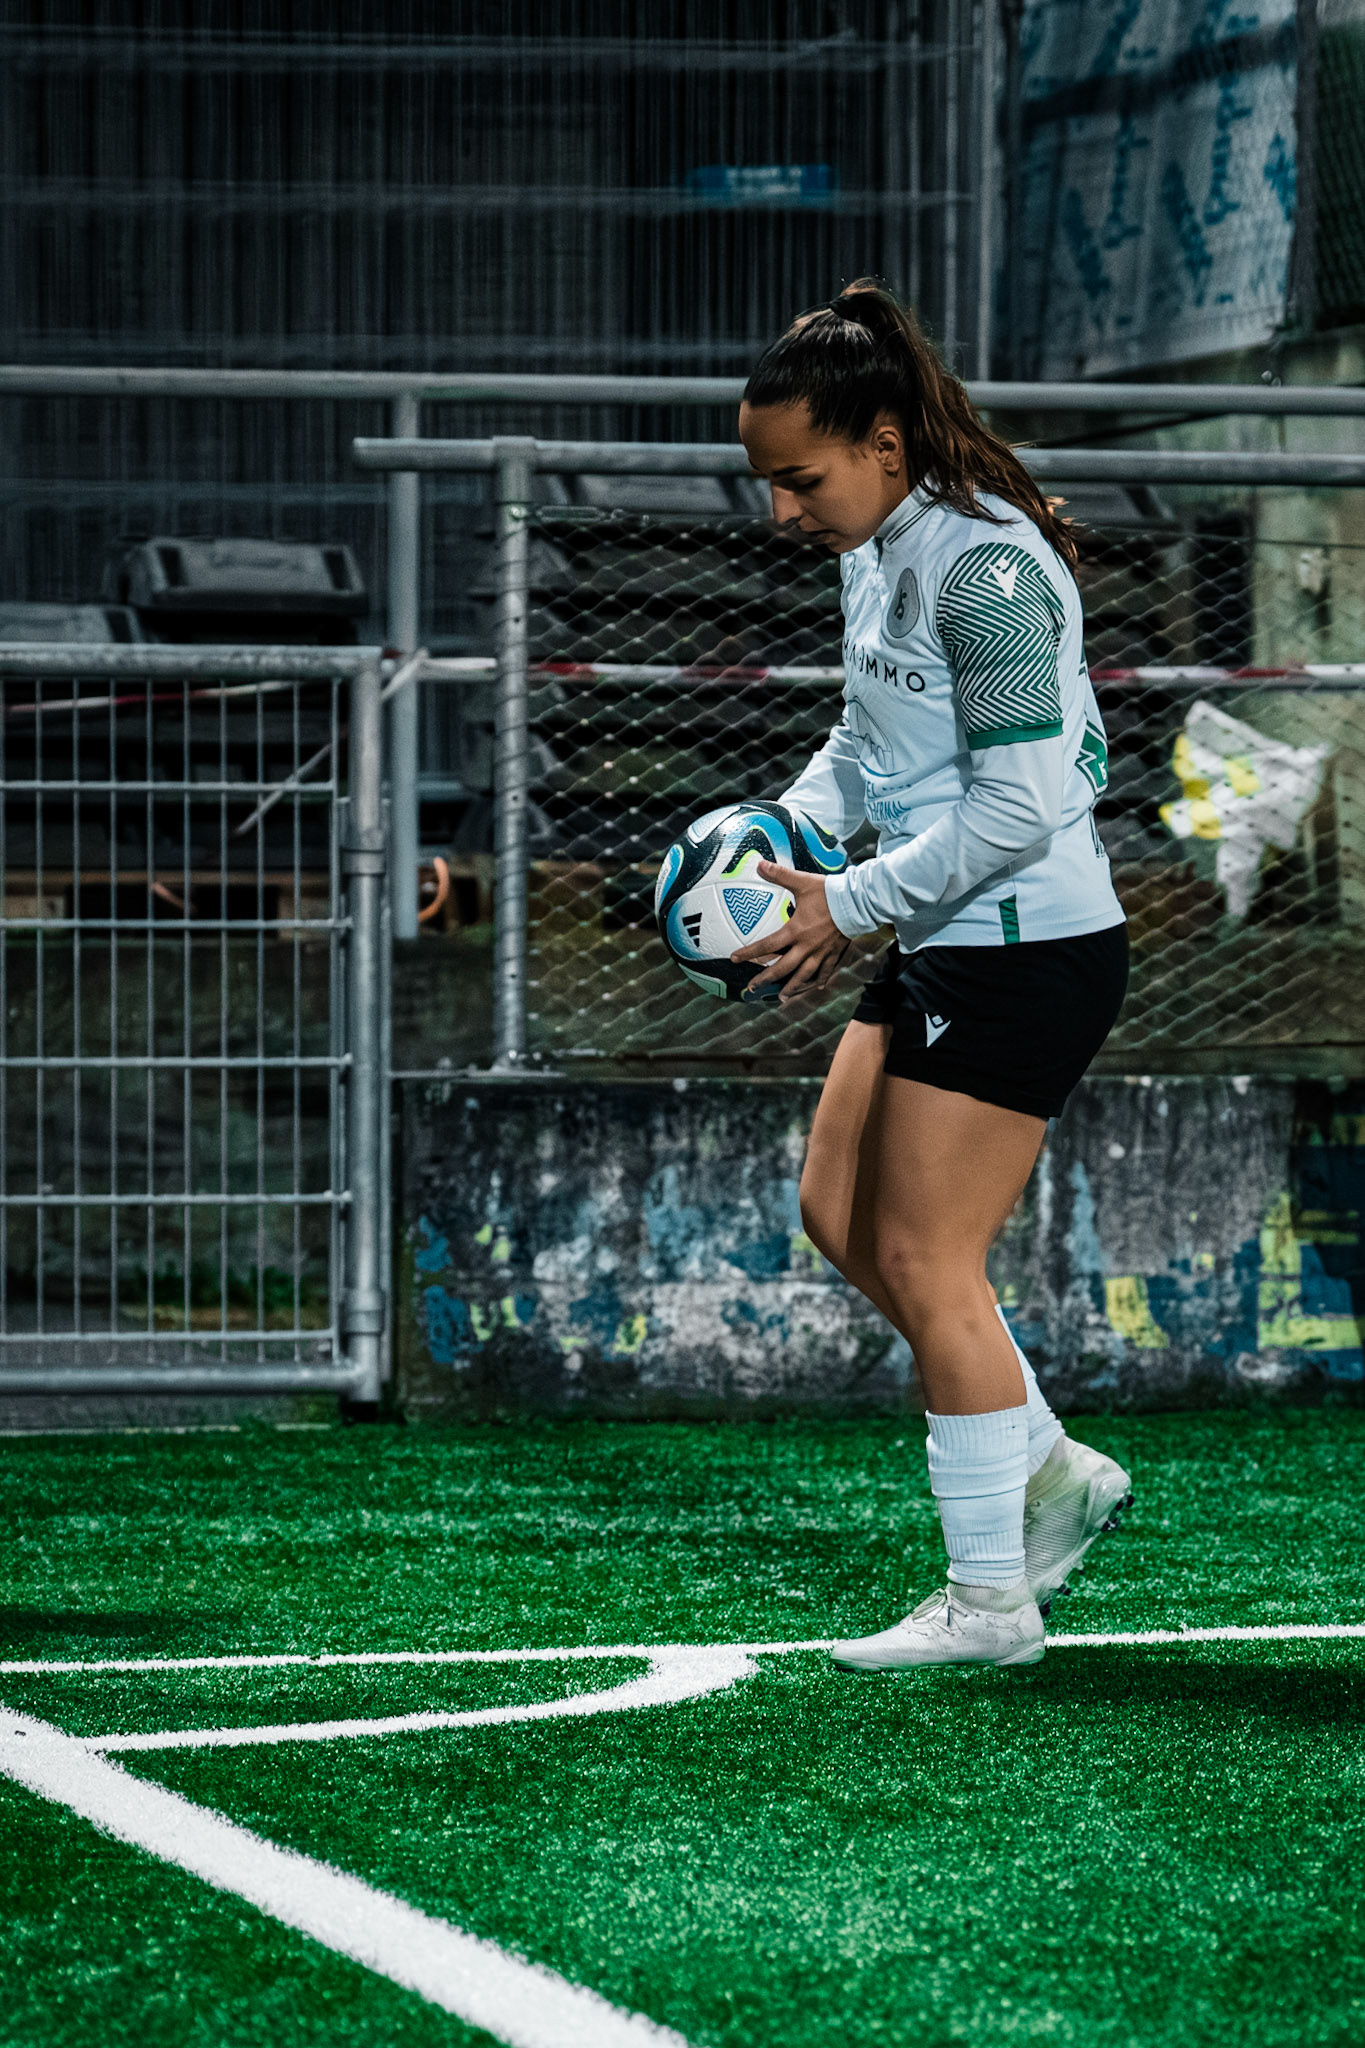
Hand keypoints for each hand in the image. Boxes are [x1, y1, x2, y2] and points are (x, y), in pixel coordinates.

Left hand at [730, 860, 851, 1001]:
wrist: (858, 901)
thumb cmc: (830, 892)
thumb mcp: (802, 882)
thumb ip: (780, 874)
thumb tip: (760, 864)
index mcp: (796, 931)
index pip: (767, 945)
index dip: (749, 953)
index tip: (735, 959)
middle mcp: (807, 946)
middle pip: (783, 968)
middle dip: (766, 979)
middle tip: (752, 988)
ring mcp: (822, 953)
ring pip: (804, 975)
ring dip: (791, 987)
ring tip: (781, 997)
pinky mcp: (835, 953)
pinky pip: (827, 971)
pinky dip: (820, 980)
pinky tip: (816, 987)